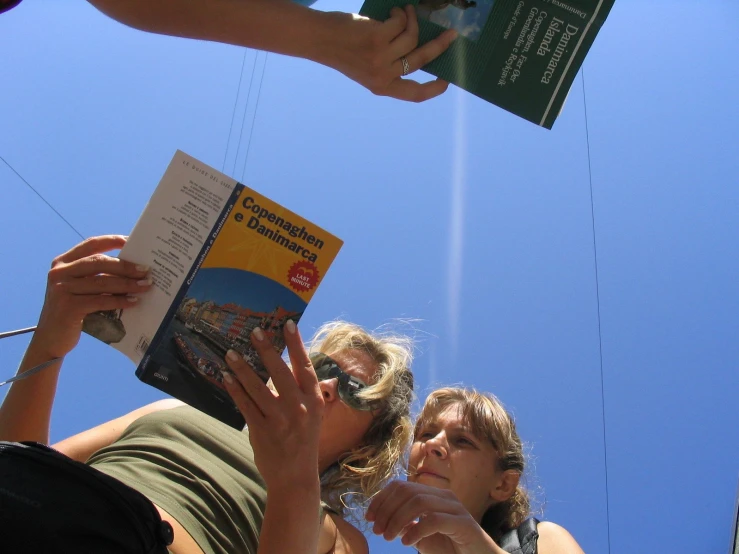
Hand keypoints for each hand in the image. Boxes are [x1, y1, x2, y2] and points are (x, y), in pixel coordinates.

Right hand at [32, 235, 151, 359]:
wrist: (51, 339)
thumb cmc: (72, 311)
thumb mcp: (79, 288)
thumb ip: (95, 276)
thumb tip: (132, 269)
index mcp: (63, 262)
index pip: (91, 244)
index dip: (112, 240)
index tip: (132, 241)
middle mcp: (59, 272)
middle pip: (99, 262)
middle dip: (125, 266)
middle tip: (146, 270)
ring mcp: (61, 289)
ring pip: (102, 281)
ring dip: (127, 283)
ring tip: (145, 285)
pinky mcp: (68, 307)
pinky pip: (101, 300)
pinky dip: (119, 300)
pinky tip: (133, 301)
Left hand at [223, 320, 323, 488]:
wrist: (295, 477)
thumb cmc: (303, 439)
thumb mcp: (313, 414)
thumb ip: (302, 390)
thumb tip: (288, 362)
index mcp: (314, 400)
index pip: (304, 366)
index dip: (296, 344)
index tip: (288, 323)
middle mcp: (299, 408)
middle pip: (280, 372)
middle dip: (266, 349)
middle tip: (254, 331)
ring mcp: (280, 420)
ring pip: (258, 388)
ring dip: (242, 368)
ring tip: (231, 352)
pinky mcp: (262, 431)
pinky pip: (245, 405)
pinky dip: (235, 390)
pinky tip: (226, 377)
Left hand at [321, 5, 457, 101]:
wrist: (321, 40)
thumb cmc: (345, 50)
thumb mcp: (368, 68)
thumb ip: (390, 65)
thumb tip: (421, 47)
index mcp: (382, 87)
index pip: (414, 95)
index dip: (433, 89)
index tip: (446, 81)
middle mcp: (383, 76)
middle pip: (422, 60)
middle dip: (440, 45)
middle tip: (452, 34)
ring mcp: (380, 58)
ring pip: (412, 37)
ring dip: (412, 20)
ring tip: (405, 12)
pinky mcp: (377, 39)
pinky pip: (401, 23)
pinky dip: (400, 14)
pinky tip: (392, 12)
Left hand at [366, 481, 502, 553]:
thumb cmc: (451, 548)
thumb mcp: (422, 536)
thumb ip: (406, 524)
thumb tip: (384, 519)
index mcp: (433, 495)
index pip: (401, 486)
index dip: (381, 499)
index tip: (369, 518)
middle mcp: (444, 496)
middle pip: (407, 491)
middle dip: (386, 509)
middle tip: (377, 530)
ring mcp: (455, 508)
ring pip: (418, 502)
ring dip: (398, 519)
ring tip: (389, 537)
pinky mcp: (463, 523)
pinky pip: (434, 519)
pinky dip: (416, 530)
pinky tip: (407, 543)